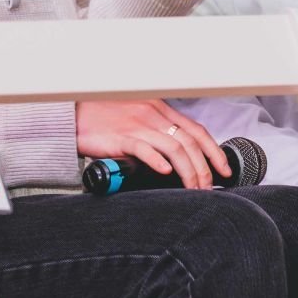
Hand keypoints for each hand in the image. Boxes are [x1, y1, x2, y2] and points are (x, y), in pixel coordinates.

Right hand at [74, 99, 231, 189]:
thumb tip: (177, 156)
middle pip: (189, 142)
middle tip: (208, 187)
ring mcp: (137, 125)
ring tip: (193, 188)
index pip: (195, 130)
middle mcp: (152, 115)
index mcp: (158, 109)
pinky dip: (159, 161)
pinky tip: (166, 173)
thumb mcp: (137, 117)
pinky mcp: (120, 137)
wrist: (74, 115)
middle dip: (205, 167)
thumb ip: (156, 131)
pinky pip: (144, 148)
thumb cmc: (103, 118)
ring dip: (189, 171)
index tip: (224, 169)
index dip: (214, 151)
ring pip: (174, 148)